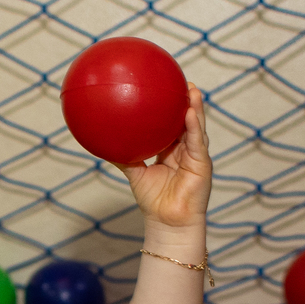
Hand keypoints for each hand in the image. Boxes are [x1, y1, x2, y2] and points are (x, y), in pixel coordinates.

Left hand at [117, 84, 211, 229]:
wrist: (167, 222)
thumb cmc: (153, 201)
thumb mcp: (135, 173)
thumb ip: (123, 156)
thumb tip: (102, 141)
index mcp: (172, 151)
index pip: (173, 124)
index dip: (171, 107)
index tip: (166, 88)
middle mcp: (186, 151)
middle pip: (188, 121)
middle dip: (187, 101)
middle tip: (182, 81)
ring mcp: (195, 156)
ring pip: (196, 127)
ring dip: (195, 107)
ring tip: (191, 89)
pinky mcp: (202, 164)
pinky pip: (197, 142)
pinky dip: (193, 127)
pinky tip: (189, 112)